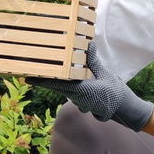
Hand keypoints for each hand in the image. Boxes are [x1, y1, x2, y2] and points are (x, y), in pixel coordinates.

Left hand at [29, 44, 153, 131]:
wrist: (123, 109)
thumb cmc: (115, 91)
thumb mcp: (105, 74)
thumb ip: (93, 61)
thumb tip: (89, 44)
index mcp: (82, 90)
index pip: (58, 85)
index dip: (43, 81)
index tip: (29, 77)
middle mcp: (77, 97)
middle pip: (55, 87)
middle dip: (44, 79)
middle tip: (30, 70)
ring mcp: (78, 101)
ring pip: (62, 89)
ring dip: (54, 81)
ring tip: (43, 70)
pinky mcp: (81, 101)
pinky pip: (69, 92)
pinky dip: (64, 85)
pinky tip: (62, 77)